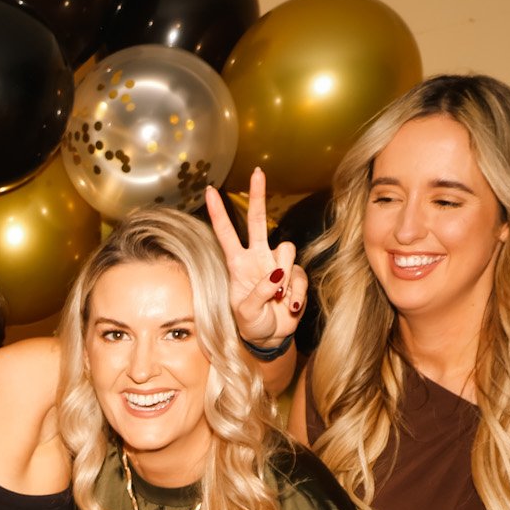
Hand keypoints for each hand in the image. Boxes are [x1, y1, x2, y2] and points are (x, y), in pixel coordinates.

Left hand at [204, 167, 306, 348]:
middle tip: (257, 173)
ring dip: (284, 277)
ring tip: (277, 299)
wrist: (270, 337)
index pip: (226, 233)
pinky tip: (288, 306)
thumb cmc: (251, 324)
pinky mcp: (295, 275)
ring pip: (286, 250)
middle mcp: (257, 258)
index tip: (210, 190)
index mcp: (238, 264)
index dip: (219, 212)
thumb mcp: (246, 312)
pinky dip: (296, 293)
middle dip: (258, 196)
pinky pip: (299, 275)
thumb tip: (275, 274)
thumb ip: (258, 292)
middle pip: (258, 221)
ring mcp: (277, 265)